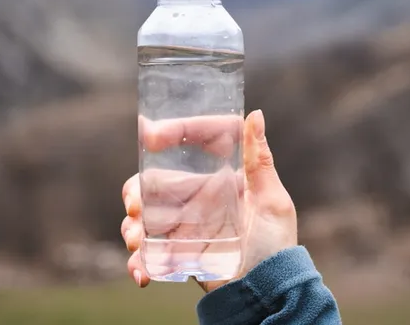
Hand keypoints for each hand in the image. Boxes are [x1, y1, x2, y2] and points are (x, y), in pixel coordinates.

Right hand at [121, 110, 296, 292]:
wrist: (268, 294)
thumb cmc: (277, 248)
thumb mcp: (272, 202)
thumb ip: (260, 163)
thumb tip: (256, 115)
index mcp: (220, 179)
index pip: (191, 146)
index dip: (172, 133)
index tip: (151, 135)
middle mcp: (198, 199)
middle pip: (154, 182)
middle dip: (136, 191)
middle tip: (136, 206)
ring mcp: (185, 226)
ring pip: (144, 216)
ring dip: (132, 227)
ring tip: (136, 241)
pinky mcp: (178, 253)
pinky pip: (150, 254)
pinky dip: (141, 262)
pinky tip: (143, 274)